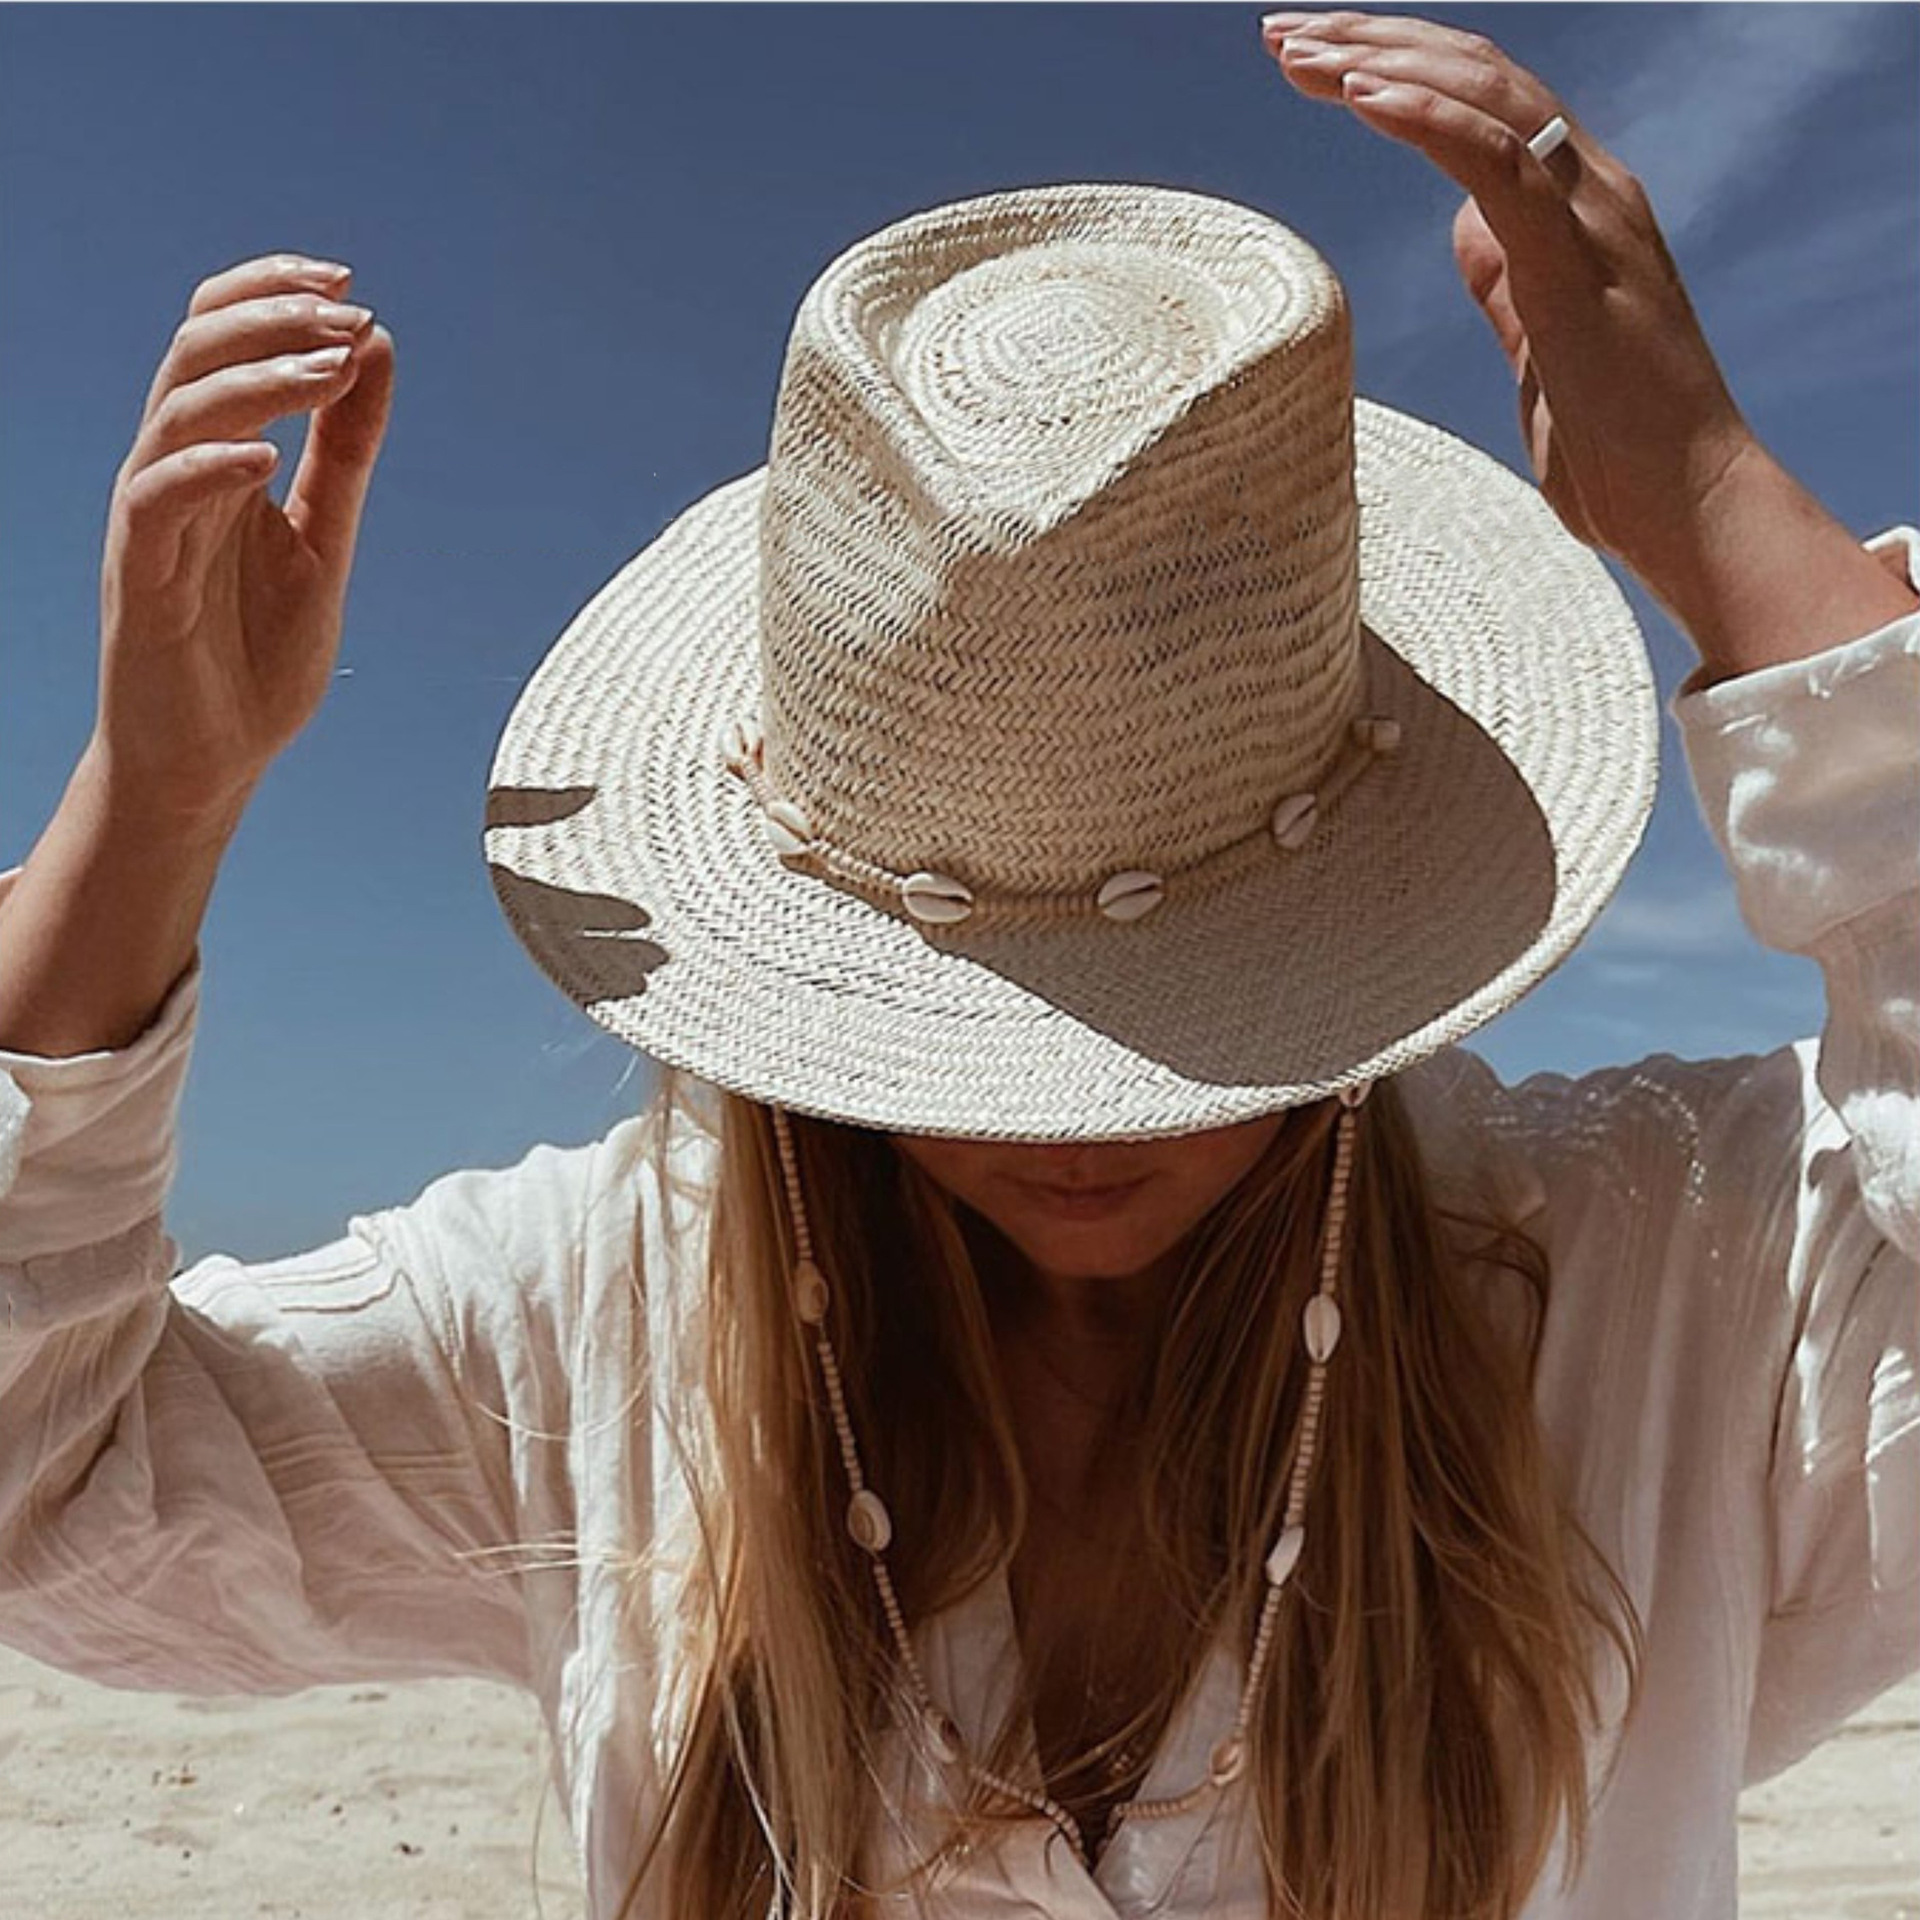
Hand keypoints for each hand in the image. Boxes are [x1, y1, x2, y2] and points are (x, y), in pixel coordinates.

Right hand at [95, 253, 393, 818]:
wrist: (210, 760)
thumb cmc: (255, 653)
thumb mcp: (325, 538)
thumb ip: (347, 451)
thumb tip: (376, 349)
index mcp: (215, 458)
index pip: (219, 339)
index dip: (271, 295)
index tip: (349, 286)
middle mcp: (174, 473)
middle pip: (195, 354)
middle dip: (272, 320)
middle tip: (347, 313)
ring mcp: (151, 521)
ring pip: (176, 411)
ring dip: (258, 379)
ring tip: (331, 371)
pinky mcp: (140, 577)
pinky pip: (157, 499)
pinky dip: (211, 467)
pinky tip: (270, 457)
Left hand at [1260, 11, 1758, 599]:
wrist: (1688, 503)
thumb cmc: (1617, 448)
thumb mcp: (1541, 349)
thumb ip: (1511, 287)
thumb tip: (1473, 236)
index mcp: (1581, 207)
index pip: (1487, 100)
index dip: (1402, 67)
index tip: (1318, 63)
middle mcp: (1593, 189)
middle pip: (1477, 73)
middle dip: (1374, 41)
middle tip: (1285, 34)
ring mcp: (1590, 217)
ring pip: (1483, 94)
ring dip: (1382, 62)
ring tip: (1299, 50)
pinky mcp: (1572, 259)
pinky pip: (1496, 160)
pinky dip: (1425, 117)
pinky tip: (1360, 94)